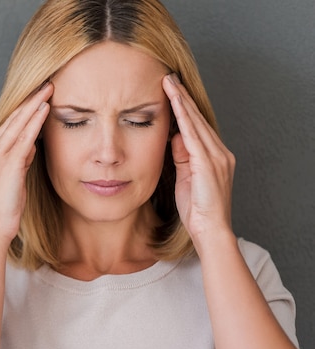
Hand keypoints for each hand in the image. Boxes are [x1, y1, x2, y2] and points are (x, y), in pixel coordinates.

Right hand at [0, 83, 53, 244]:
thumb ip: (19, 162)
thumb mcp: (11, 183)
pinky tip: (45, 109)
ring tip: (48, 89)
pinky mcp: (7, 166)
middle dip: (28, 101)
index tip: (35, 97)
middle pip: (10, 120)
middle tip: (44, 84)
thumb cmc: (1, 212)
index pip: (5, 127)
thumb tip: (31, 147)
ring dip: (33, 104)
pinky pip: (24, 138)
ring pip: (17, 124)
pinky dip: (35, 121)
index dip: (21, 111)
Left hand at [162, 74, 235, 244]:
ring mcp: (216, 157)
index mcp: (214, 156)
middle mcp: (219, 152)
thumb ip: (182, 157)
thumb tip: (175, 138)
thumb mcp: (186, 178)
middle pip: (197, 118)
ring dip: (181, 101)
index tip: (172, 91)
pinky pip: (193, 135)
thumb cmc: (197, 209)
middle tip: (169, 78)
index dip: (184, 108)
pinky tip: (175, 104)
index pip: (197, 126)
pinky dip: (184, 118)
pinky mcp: (208, 163)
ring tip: (169, 83)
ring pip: (196, 122)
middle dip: (182, 97)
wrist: (210, 229)